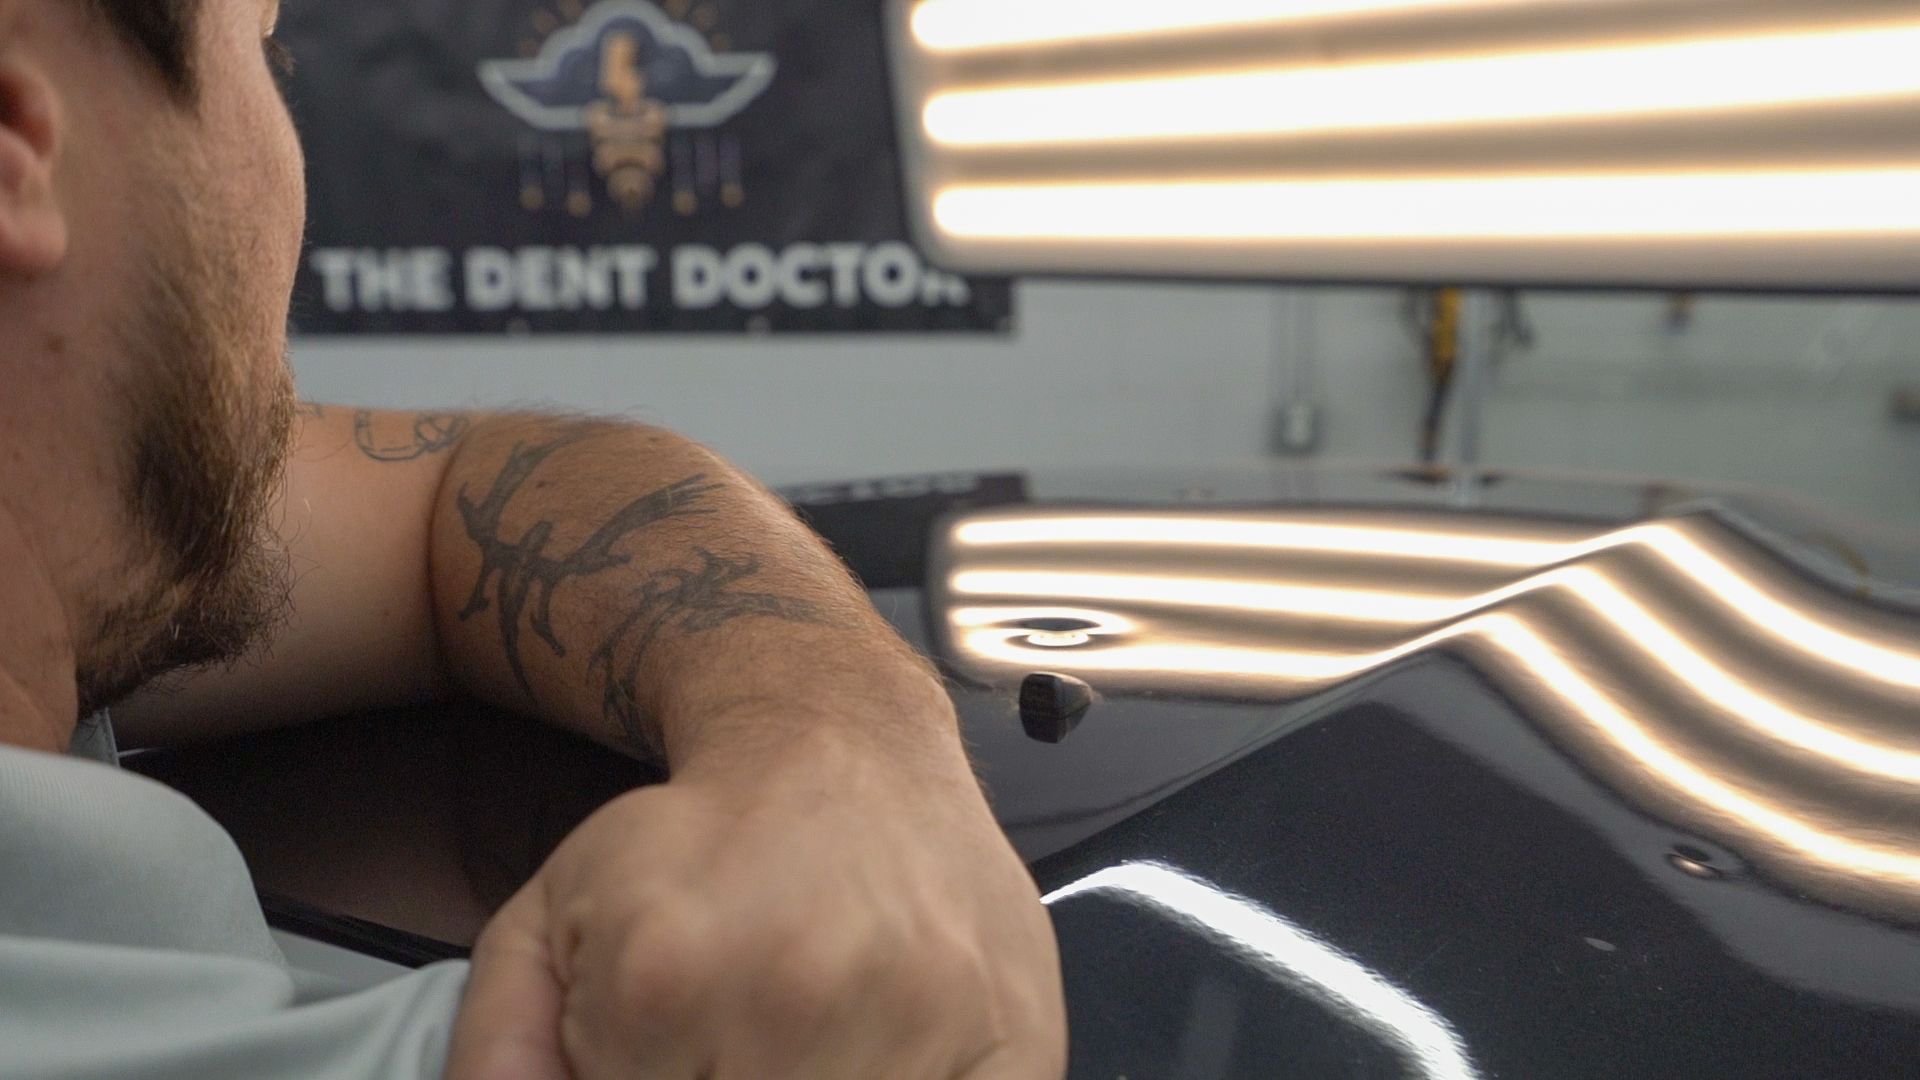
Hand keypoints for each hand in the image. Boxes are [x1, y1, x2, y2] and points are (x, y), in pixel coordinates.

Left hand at [444, 729, 1067, 1078]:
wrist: (847, 742)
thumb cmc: (710, 837)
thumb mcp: (556, 916)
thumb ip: (499, 1045)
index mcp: (664, 982)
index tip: (665, 1057)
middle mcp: (797, 1003)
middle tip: (731, 1044)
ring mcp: (919, 1029)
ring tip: (801, 1044)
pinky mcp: (1015, 1054)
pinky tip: (870, 1057)